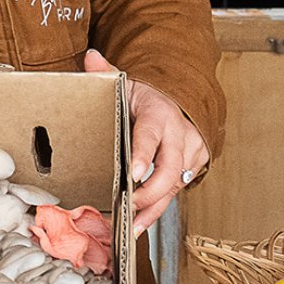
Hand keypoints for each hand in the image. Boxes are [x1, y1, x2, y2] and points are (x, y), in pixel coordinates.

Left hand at [83, 48, 208, 234]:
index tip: (133, 173)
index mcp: (159, 113)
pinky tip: (139, 225)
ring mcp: (190, 153)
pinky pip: (175, 192)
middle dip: (150, 191)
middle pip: (169, 169)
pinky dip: (156, 210)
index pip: (150, 135)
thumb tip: (90, 58)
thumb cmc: (147, 97)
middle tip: (129, 204)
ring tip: (131, 226)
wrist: (178, 101)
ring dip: (152, 208)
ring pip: (173, 185)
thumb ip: (106, 73)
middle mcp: (179, 134)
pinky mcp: (193, 168)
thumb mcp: (126, 83)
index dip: (143, 155)